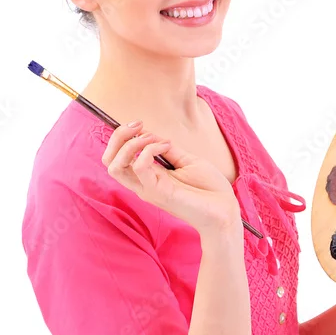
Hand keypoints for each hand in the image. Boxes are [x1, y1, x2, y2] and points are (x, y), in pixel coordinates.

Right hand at [101, 121, 242, 235]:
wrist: (226, 210)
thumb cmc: (209, 189)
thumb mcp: (186, 161)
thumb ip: (166, 150)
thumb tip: (150, 133)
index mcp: (147, 178)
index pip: (115, 159)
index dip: (121, 137)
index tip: (140, 124)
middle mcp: (143, 184)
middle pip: (108, 162)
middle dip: (118, 137)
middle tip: (138, 125)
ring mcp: (149, 190)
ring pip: (116, 166)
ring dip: (131, 143)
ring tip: (152, 137)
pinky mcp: (160, 193)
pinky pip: (140, 168)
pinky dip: (149, 149)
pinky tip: (167, 146)